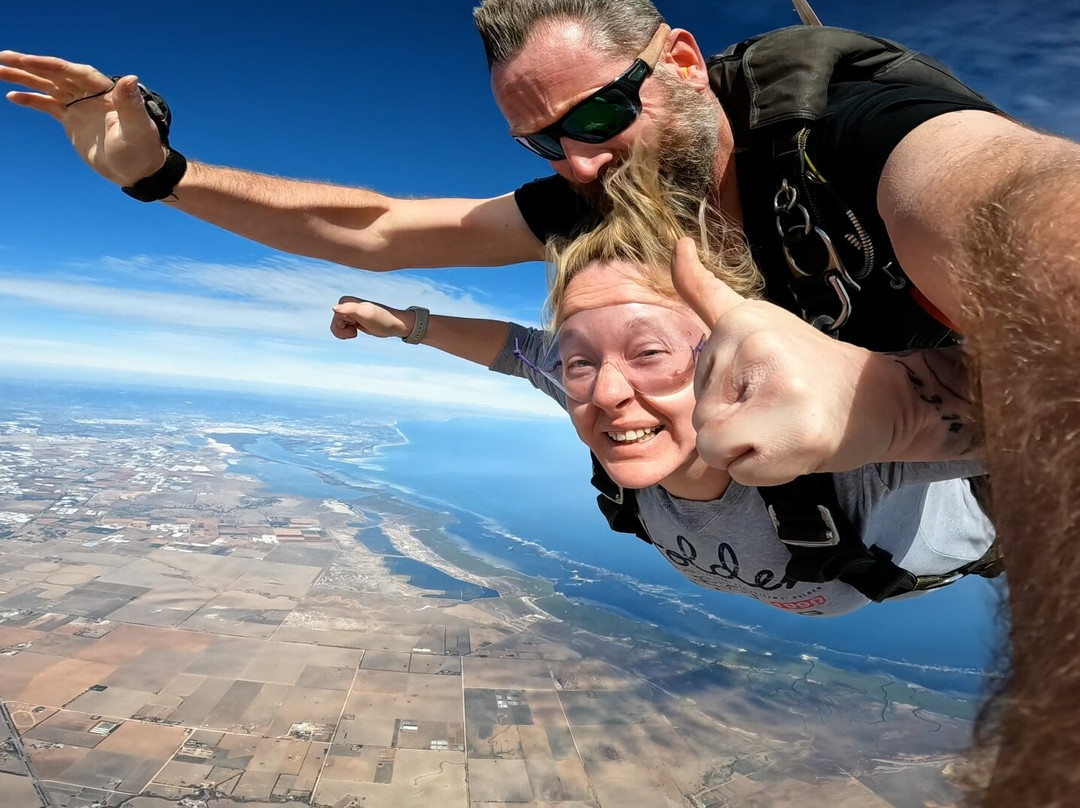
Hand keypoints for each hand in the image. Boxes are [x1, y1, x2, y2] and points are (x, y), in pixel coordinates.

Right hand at [0, 51, 166, 185]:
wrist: (138, 170)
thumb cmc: (142, 150)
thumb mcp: (138, 129)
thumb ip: (131, 105)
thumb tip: (130, 79)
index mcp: (105, 91)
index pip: (73, 72)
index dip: (50, 66)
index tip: (27, 61)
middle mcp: (90, 93)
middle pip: (55, 74)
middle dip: (28, 66)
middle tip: (2, 57)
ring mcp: (80, 105)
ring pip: (48, 86)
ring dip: (24, 78)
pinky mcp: (72, 119)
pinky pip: (48, 104)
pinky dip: (31, 99)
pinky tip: (12, 96)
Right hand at [331, 296, 411, 339]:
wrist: (394, 325)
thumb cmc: (382, 319)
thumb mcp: (366, 315)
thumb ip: (350, 310)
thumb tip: (334, 308)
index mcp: (346, 301)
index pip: (335, 317)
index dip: (342, 326)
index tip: (356, 324)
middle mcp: (346, 305)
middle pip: (334, 324)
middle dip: (343, 332)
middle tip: (356, 330)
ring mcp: (349, 313)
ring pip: (336, 328)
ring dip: (345, 334)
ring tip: (356, 331)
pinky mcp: (353, 321)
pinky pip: (341, 330)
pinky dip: (347, 334)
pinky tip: (356, 332)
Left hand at [670, 237, 897, 485]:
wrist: (881, 400)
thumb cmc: (808, 369)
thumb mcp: (755, 321)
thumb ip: (707, 293)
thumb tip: (677, 244)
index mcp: (741, 319)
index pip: (700, 381)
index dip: (730, 393)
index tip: (772, 377)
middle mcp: (756, 345)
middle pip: (701, 417)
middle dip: (735, 425)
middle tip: (779, 408)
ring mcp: (777, 387)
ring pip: (713, 446)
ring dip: (746, 451)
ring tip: (785, 427)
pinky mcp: (794, 430)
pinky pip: (740, 470)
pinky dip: (765, 471)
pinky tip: (796, 445)